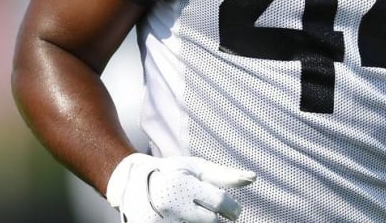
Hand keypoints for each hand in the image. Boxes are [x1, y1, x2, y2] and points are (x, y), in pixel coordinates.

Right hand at [105, 153, 256, 221]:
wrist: (132, 182)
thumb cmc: (171, 172)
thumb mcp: (196, 168)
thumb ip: (224, 175)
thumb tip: (253, 178)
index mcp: (183, 185)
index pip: (221, 204)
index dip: (233, 210)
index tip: (233, 211)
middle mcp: (170, 205)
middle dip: (217, 221)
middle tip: (214, 215)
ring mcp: (159, 222)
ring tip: (196, 215)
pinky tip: (187, 220)